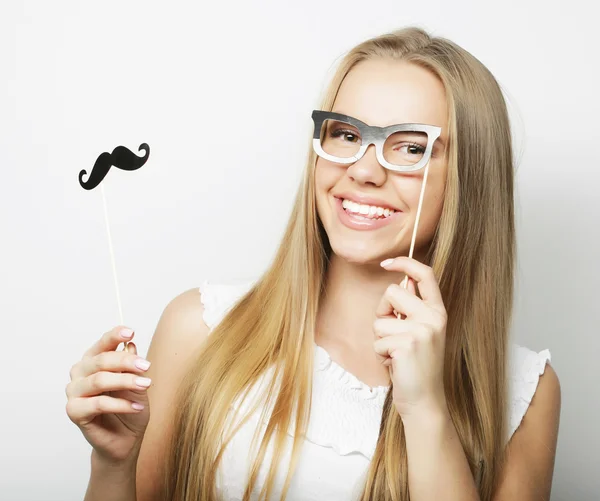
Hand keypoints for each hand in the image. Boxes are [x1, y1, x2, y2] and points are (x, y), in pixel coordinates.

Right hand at [65, 326, 151, 464]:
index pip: (102, 344)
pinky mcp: (74, 411)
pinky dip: (121, 404)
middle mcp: (80, 373)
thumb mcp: (138, 383)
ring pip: (99, 380)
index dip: (115, 336)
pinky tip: (137, 407)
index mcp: (93, 361)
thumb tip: (131, 345)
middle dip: (126, 362)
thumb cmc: (130, 408)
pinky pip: (98, 403)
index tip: (131, 332)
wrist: (126, 440)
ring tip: (145, 384)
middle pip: (101, 361)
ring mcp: (74, 392)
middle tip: (146, 366)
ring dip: (125, 381)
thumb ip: (132, 366)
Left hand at [374, 257, 448, 420]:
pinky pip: (378, 342)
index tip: (387, 262)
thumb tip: (400, 282)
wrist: (424, 400)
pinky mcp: (407, 345)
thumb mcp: (421, 332)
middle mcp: (433, 317)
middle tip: (393, 335)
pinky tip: (396, 365)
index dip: (405, 263)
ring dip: (381, 340)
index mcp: (437, 311)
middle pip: (390, 292)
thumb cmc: (416, 365)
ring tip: (397, 355)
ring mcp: (421, 331)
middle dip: (382, 312)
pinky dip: (381, 356)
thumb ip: (412, 309)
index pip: (425, 275)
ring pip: (379, 321)